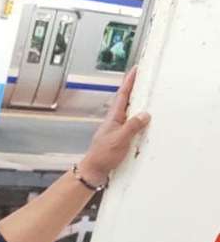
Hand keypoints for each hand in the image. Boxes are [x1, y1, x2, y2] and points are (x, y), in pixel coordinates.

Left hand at [78, 66, 150, 184]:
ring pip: (130, 113)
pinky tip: (145, 122)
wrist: (94, 172)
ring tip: (149, 96)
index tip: (135, 69)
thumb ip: (132, 126)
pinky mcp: (120, 139)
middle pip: (127, 101)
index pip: (123, 95)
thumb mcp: (120, 139)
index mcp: (114, 118)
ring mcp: (117, 130)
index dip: (129, 82)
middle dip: (136, 89)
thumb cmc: (102, 156)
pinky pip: (132, 125)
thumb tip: (145, 114)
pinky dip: (139, 120)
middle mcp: (115, 122)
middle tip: (145, 78)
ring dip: (139, 104)